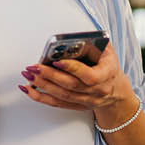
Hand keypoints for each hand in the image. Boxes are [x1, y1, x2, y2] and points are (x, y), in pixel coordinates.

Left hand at [19, 43, 134, 113]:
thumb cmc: (108, 66)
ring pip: (62, 96)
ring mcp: (87, 101)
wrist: (115, 90)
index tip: (57, 61)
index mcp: (107, 75)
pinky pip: (57, 104)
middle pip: (71, 86)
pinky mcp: (77, 106)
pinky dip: (41, 97)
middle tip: (34, 67)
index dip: (73, 69)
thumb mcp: (108, 52)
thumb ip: (94, 43)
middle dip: (50, 76)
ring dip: (43, 85)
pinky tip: (28, 90)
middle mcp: (97, 91)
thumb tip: (73, 37)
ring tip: (28, 75)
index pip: (89, 75)